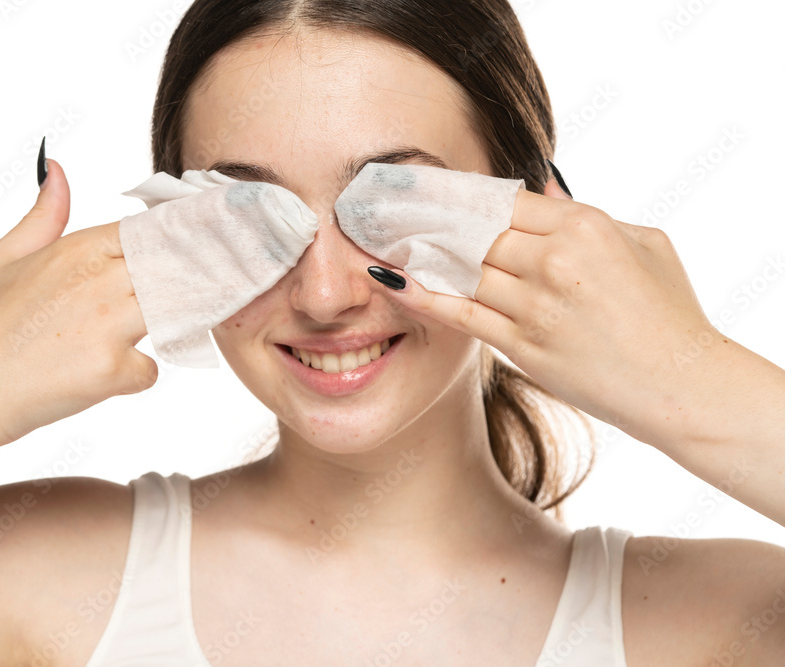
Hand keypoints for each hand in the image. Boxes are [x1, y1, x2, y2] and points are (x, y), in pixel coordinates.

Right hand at [0, 158, 157, 444]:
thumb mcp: (5, 258)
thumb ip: (44, 216)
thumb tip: (56, 169)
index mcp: (78, 249)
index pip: (148, 233)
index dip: (166, 245)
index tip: (177, 256)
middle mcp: (98, 281)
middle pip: (170, 269)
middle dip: (178, 282)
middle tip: (168, 300)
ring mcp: (109, 325)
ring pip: (172, 312)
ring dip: (164, 324)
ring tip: (124, 336)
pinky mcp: (113, 369)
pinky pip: (150, 369)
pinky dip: (133, 377)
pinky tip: (101, 376)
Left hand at [375, 171, 715, 448]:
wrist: (681, 386)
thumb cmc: (669, 312)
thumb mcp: (642, 243)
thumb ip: (584, 215)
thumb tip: (537, 191)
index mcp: (586, 227)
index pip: (506, 199)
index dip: (464, 195)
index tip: (431, 188)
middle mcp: (554, 262)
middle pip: (475, 230)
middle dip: (431, 218)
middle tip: (386, 205)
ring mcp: (536, 306)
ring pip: (462, 268)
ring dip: (419, 252)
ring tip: (379, 235)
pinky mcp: (522, 346)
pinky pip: (461, 313)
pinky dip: (422, 295)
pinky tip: (390, 280)